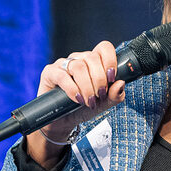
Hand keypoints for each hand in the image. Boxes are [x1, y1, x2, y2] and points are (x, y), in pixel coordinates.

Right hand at [25, 40, 125, 166]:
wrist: (64, 122)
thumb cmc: (83, 108)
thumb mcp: (104, 104)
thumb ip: (115, 95)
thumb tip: (120, 83)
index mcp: (93, 62)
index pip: (104, 48)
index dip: (110, 60)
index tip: (111, 78)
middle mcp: (78, 59)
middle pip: (92, 58)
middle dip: (99, 79)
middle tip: (99, 96)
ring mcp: (63, 64)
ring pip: (79, 66)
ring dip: (87, 86)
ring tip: (89, 101)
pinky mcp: (50, 72)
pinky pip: (62, 75)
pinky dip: (72, 89)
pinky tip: (77, 99)